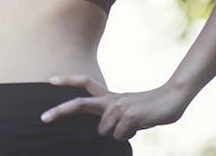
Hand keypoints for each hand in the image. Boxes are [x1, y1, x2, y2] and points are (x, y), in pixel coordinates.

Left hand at [38, 74, 188, 140]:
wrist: (173, 98)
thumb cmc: (151, 107)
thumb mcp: (128, 111)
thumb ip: (114, 117)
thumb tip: (105, 131)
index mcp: (110, 96)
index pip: (85, 83)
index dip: (68, 80)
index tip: (50, 80)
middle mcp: (110, 100)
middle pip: (78, 105)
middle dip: (59, 112)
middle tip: (42, 119)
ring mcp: (118, 107)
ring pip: (105, 132)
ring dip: (119, 133)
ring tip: (135, 124)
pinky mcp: (129, 116)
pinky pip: (120, 136)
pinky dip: (130, 135)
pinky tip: (140, 125)